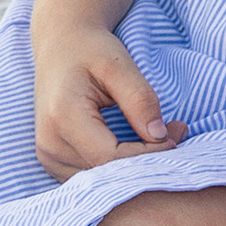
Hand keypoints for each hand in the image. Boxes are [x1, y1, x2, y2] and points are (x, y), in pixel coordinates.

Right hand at [30, 20, 187, 180]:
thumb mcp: (118, 63)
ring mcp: (48, 156)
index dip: (148, 153)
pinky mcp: (53, 162)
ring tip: (161, 137)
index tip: (176, 133)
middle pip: (106, 173)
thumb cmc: (89, 49)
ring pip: (101, 180)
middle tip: (177, 133)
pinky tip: (138, 146)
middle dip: (147, 161)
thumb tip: (160, 137)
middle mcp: (49, 143)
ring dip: (135, 167)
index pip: (111, 156)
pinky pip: (92, 176)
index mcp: (62, 116)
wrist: (60, 45)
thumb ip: (140, 99)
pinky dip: (119, 167)